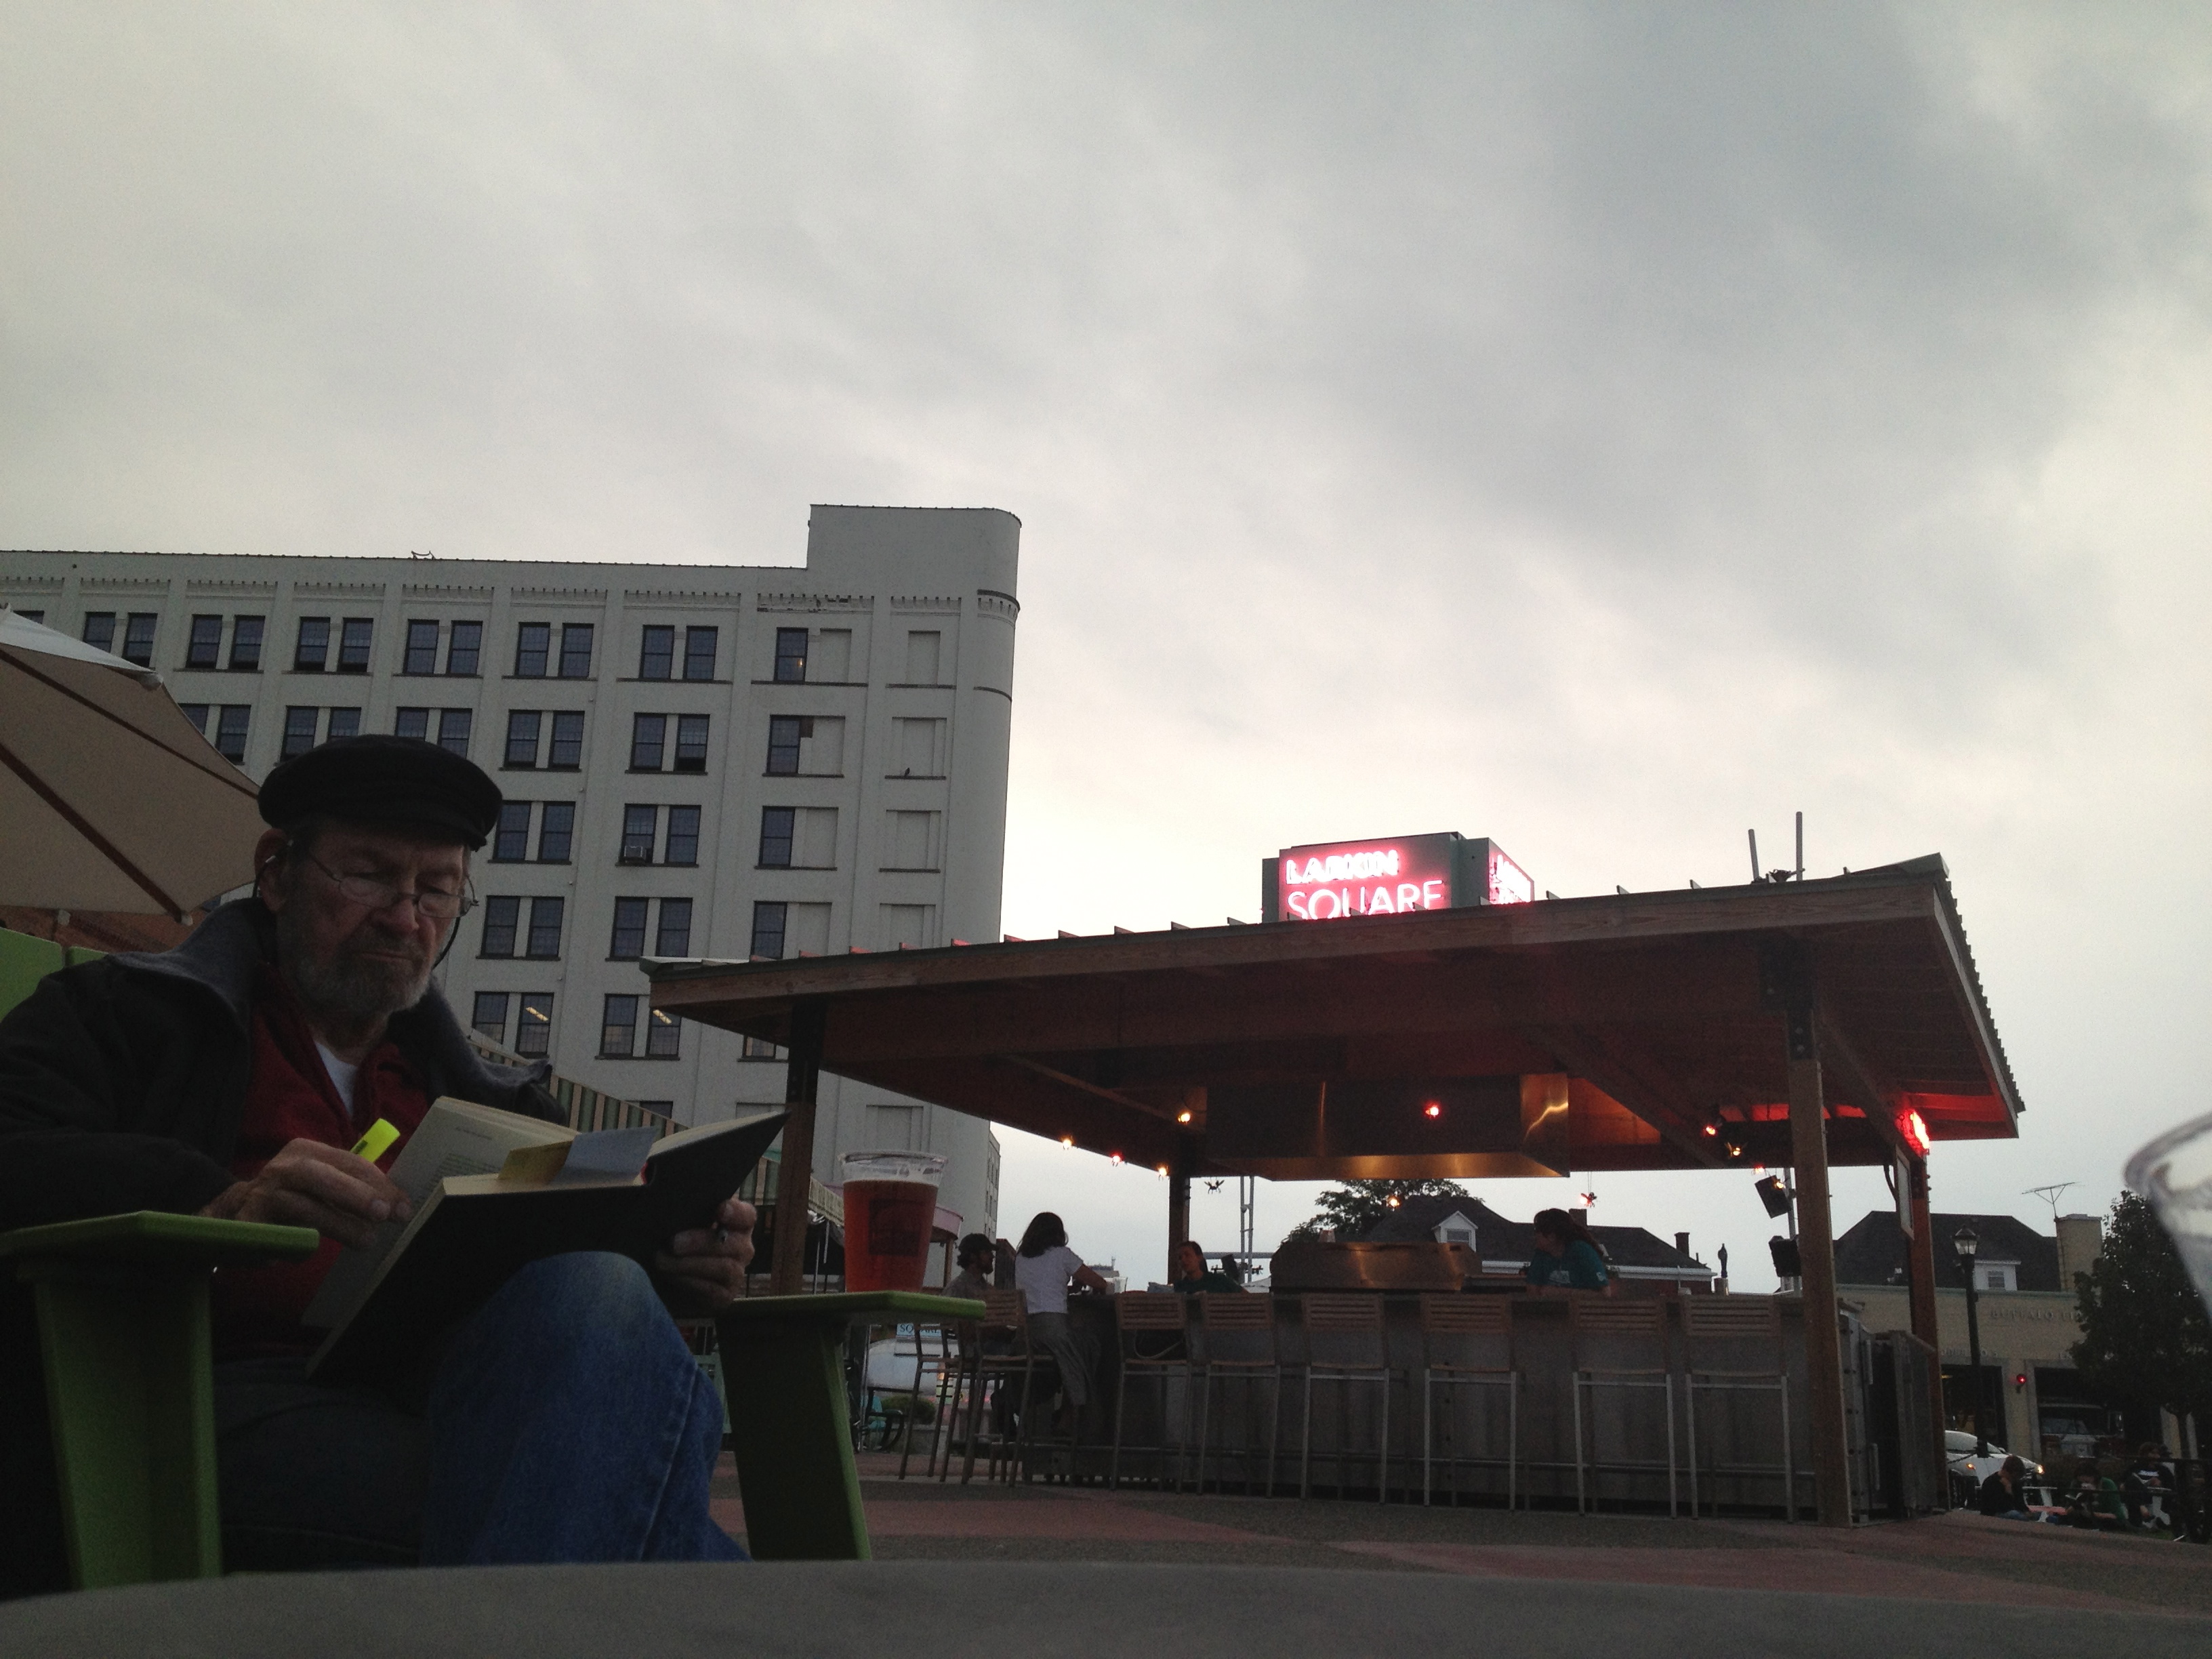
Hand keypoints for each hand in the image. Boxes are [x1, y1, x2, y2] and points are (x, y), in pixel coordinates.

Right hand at [199, 1136, 411, 1248]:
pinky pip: (278, 1236)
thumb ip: (356, 1190)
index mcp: (306, 1151)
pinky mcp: (247, 1224)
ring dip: (338, 1224)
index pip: (349, 1162)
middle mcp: (282, 1168)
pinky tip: (308, 1253)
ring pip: (303, 1207)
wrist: (235, 1212)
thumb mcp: (324, 1185)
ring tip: (365, 1240)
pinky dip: (297, 1246)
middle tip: (383, 1214)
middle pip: (322, 1176)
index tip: (402, 1206)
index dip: (379, 1184)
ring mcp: (261, 1195)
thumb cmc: (293, 1197)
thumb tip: (398, 1205)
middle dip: (356, 1195)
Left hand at [655, 1194, 756, 1313]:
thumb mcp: (683, 1224)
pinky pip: (712, 1290)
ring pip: (723, 1268)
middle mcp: (742, 1249)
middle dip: (700, 1243)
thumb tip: (670, 1205)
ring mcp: (736, 1274)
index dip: (736, 1213)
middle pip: (733, 1244)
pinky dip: (689, 1282)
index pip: (747, 1216)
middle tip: (673, 1243)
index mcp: (737, 1225)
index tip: (719, 1210)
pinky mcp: (725, 1296)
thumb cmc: (678, 1244)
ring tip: (662, 1261)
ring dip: (689, 1265)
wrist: (669, 1281)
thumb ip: (686, 1213)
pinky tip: (671, 1276)